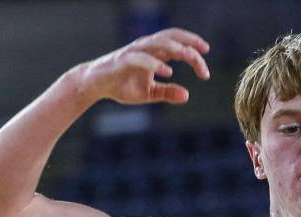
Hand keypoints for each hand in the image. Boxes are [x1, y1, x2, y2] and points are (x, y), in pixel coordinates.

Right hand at [76, 28, 209, 105]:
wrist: (94, 86)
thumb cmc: (122, 85)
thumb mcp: (149, 93)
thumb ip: (167, 93)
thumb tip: (187, 96)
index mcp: (153, 52)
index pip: (177, 43)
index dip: (192, 47)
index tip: (206, 61)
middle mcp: (145, 48)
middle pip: (171, 38)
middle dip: (189, 44)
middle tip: (204, 57)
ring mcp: (134, 52)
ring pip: (158, 43)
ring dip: (176, 49)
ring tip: (190, 57)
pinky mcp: (122, 61)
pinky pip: (141, 58)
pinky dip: (155, 64)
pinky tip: (168, 72)